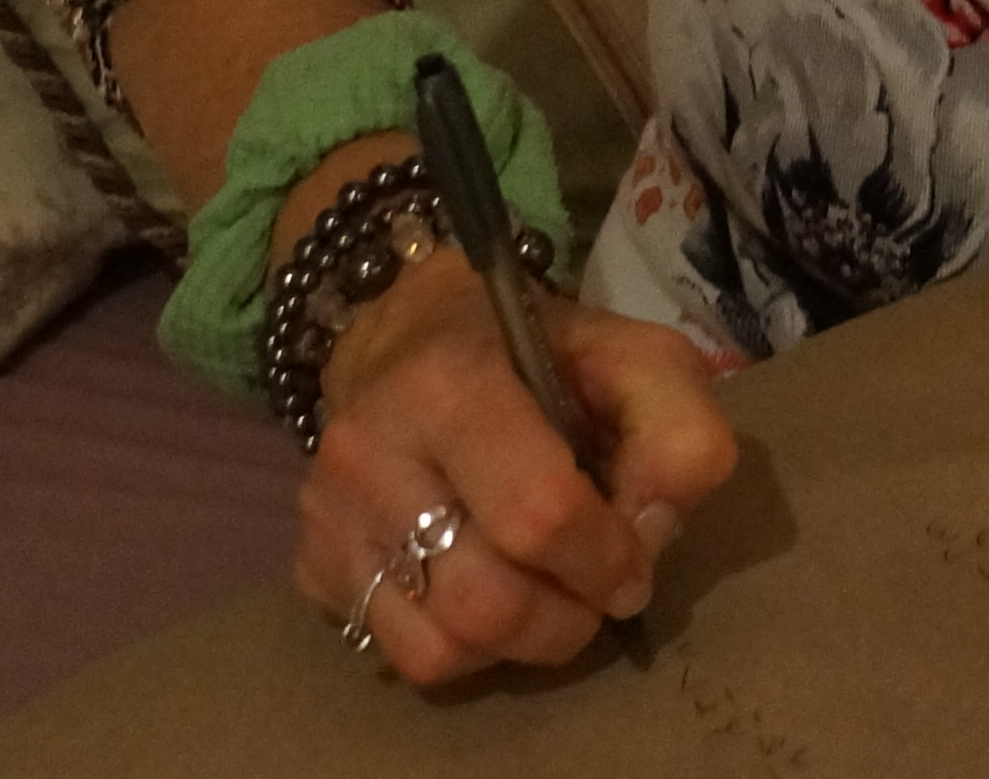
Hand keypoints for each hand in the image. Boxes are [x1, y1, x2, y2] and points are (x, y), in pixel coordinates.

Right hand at [295, 252, 740, 683]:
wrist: (407, 334)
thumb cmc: (535, 350)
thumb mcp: (634, 355)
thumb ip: (676, 430)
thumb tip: (654, 529)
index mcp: (449, 383)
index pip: (538, 514)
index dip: (607, 557)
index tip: (635, 556)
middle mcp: (368, 453)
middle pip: (484, 601)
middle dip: (568, 616)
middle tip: (598, 589)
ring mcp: (329, 517)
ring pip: (438, 647)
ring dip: (520, 643)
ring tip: (550, 597)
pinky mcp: (312, 565)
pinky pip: (401, 655)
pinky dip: (465, 649)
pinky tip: (491, 596)